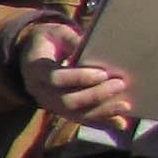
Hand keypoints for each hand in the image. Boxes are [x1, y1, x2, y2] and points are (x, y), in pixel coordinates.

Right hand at [17, 20, 135, 133]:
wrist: (32, 58)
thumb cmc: (50, 41)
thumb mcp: (58, 33)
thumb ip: (73, 41)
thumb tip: (95, 48)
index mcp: (36, 70)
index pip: (55, 79)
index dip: (79, 78)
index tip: (103, 73)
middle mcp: (40, 92)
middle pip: (66, 101)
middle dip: (95, 95)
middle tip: (119, 84)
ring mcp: (50, 104)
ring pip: (75, 114)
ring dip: (101, 112)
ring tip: (125, 106)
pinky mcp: (61, 111)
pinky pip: (81, 119)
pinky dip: (102, 122)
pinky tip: (120, 124)